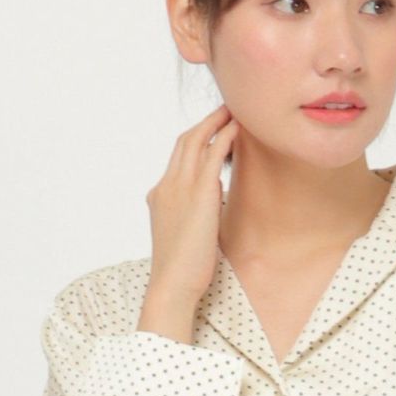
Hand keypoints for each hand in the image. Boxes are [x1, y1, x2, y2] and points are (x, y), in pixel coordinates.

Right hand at [144, 102, 241, 305]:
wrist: (172, 284)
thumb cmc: (181, 269)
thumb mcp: (183, 233)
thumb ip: (193, 211)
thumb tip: (213, 198)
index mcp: (158, 195)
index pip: (176, 159)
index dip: (193, 141)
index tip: (209, 132)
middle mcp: (166, 185)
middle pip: (183, 142)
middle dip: (204, 123)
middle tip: (224, 111)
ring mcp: (179, 187)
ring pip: (196, 141)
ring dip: (214, 123)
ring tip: (233, 112)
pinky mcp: (199, 193)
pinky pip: (212, 155)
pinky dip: (223, 137)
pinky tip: (236, 129)